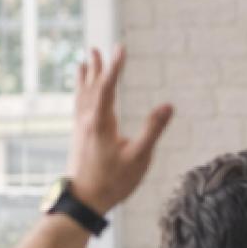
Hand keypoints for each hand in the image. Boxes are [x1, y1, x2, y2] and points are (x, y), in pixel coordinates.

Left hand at [65, 46, 173, 213]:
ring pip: (82, 95)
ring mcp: (80, 128)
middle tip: (99, 48)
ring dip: (85, 77)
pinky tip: (81, 94)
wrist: (84, 200)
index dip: (115, 66)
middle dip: (98, 67)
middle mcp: (87, 120)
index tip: (121, 47)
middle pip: (92, 87)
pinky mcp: (79, 136)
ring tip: (84, 62)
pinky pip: (78, 106)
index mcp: (101, 122)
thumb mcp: (139, 157)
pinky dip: (80, 93)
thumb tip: (168, 105)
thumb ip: (153, 129)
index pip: (108, 87)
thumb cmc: (113, 181)